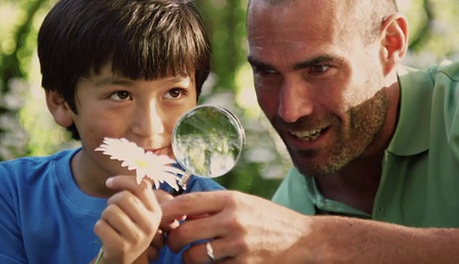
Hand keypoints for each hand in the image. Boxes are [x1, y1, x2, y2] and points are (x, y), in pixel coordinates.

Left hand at [94, 176, 170, 263]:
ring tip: (111, 225)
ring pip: (110, 211)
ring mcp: (136, 237)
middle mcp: (150, 225)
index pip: (142, 186)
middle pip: (123, 197)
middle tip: (113, 212)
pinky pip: (100, 225)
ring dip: (104, 216)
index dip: (123, 180)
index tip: (109, 182)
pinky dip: (98, 228)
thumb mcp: (139, 212)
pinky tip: (106, 236)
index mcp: (156, 212)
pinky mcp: (121, 248)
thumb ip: (138, 192)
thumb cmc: (127, 229)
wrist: (122, 259)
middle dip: (111, 202)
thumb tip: (133, 163)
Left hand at [161, 190, 311, 262]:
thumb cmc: (267, 218)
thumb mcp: (243, 202)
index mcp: (230, 199)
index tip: (156, 218)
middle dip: (173, 241)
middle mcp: (233, 219)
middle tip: (174, 243)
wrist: (302, 239)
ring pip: (194, 256)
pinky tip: (215, 262)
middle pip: (184, 233)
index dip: (165, 212)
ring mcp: (238, 244)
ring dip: (188, 259)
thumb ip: (214, 206)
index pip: (186, 203)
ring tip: (192, 256)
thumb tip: (179, 211)